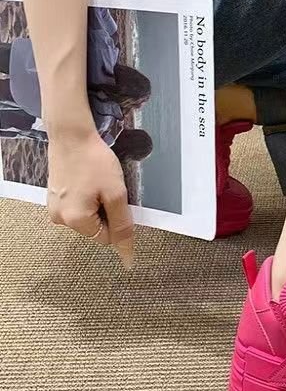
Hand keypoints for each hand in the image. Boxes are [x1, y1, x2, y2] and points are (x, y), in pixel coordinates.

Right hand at [47, 127, 134, 266]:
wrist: (72, 135)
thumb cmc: (95, 162)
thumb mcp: (116, 194)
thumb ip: (122, 224)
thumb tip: (127, 255)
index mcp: (75, 221)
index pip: (106, 238)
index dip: (118, 221)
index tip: (119, 200)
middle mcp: (60, 219)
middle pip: (95, 228)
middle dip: (106, 212)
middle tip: (107, 188)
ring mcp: (54, 207)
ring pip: (87, 217)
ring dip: (97, 204)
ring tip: (97, 182)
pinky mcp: (54, 196)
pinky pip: (77, 206)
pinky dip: (87, 198)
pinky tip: (88, 180)